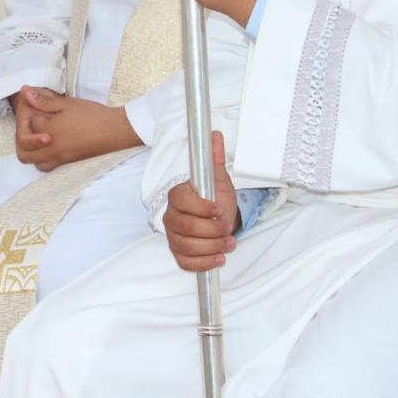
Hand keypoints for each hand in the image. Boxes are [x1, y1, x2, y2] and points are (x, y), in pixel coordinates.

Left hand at [11, 86, 140, 170]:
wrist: (115, 132)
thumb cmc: (93, 116)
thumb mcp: (67, 104)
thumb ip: (43, 101)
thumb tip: (25, 92)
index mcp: (49, 132)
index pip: (29, 122)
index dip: (33, 111)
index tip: (40, 104)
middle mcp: (50, 149)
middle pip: (23, 148)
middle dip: (23, 135)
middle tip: (33, 123)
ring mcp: (58, 159)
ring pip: (33, 161)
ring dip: (31, 149)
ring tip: (39, 135)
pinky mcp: (67, 164)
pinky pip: (46, 166)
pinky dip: (42, 158)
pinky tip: (49, 146)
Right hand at [162, 131, 238, 271]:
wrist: (218, 219)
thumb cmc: (216, 199)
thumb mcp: (218, 180)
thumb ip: (214, 159)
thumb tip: (215, 135)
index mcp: (178, 196)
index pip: (182, 202)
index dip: (202, 208)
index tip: (219, 209)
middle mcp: (171, 216)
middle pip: (186, 227)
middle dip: (212, 231)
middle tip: (226, 228)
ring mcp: (173, 236)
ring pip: (188, 247)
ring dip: (213, 247)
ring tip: (227, 242)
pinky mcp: (179, 253)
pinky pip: (186, 263)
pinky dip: (204, 263)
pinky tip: (218, 257)